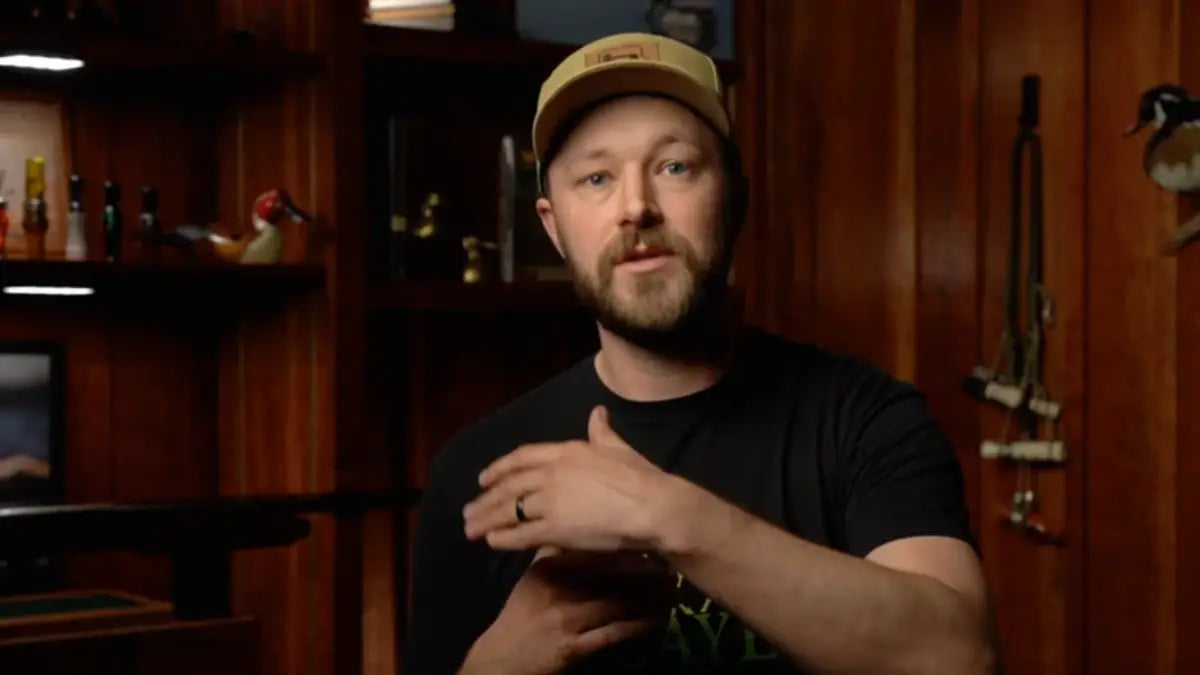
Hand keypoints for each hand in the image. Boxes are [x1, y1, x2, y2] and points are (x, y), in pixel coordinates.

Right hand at [459, 547, 670, 674]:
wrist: (503, 657)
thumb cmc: (521, 614)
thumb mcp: (532, 579)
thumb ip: (552, 553)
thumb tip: (577, 525)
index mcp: (549, 569)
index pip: (592, 553)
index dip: (623, 547)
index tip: (649, 541)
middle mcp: (559, 590)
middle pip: (609, 576)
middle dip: (642, 571)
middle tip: (668, 565)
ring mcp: (567, 619)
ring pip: (616, 604)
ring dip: (647, 598)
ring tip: (671, 592)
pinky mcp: (574, 647)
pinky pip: (614, 634)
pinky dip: (638, 626)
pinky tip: (657, 621)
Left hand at [462, 405, 677, 551]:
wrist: (653, 506)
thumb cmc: (642, 478)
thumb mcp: (618, 448)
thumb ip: (602, 432)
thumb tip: (598, 412)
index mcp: (567, 451)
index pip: (523, 457)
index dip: (500, 468)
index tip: (484, 478)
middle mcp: (552, 473)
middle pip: (509, 486)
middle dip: (486, 499)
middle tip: (468, 510)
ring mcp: (551, 501)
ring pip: (509, 510)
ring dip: (487, 519)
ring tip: (471, 528)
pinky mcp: (554, 528)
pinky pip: (521, 534)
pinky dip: (503, 538)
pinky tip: (491, 541)